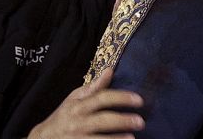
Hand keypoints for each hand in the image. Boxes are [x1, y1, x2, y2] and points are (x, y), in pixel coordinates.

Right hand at [28, 72, 143, 136]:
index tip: (139, 100)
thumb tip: (110, 70)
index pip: (101, 98)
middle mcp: (77, 123)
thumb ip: (93, 88)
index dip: (121, 97)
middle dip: (122, 121)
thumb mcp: (73, 99)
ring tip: (132, 138)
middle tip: (141, 121)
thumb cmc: (62, 117)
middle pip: (102, 120)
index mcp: (78, 106)